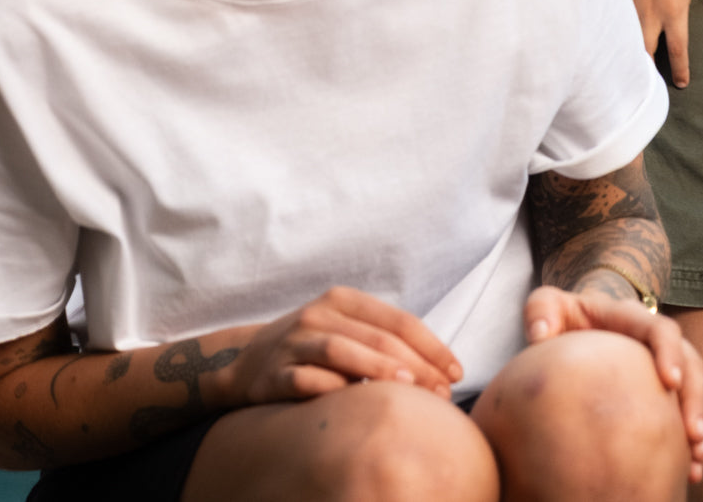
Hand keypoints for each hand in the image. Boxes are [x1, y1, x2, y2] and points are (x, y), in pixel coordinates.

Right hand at [223, 287, 461, 405]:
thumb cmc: (313, 348)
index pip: (399, 320)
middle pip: (377, 336)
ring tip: (407, 388)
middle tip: (441, 393)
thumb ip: (382, 340)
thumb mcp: (346, 330)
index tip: (456, 373)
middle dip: (416, 365)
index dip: (432, 346)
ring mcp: (295, 342)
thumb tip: (440, 370)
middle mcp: (320, 315)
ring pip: (342, 351)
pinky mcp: (274, 373)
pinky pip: (305, 380)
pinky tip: (353, 403)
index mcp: (344, 300)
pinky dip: (331, 389)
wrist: (246, 360)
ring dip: (377, 369)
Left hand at [524, 286, 702, 483]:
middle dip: (696, 398)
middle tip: (693, 434)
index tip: (669, 382)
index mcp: (631, 317)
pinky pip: (692, 411)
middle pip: (691, 363)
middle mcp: (657, 339)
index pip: (660, 329)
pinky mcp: (669, 390)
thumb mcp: (548, 306)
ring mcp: (667, 363)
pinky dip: (695, 439)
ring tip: (697, 456)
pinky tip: (691, 470)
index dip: (669, 352)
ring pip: (700, 388)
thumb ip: (541, 311)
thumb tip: (540, 336)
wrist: (580, 327)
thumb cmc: (563, 318)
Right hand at [621, 0, 702, 84]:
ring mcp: (631, 3)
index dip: (680, 70)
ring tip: (630, 70)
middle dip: (648, 71)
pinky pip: (614, 19)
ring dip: (630, 55)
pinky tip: (611, 42)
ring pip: (627, 38)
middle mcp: (651, 12)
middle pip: (646, 52)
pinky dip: (615, 34)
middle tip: (650, 85)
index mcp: (674, 11)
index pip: (677, 50)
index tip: (682, 84)